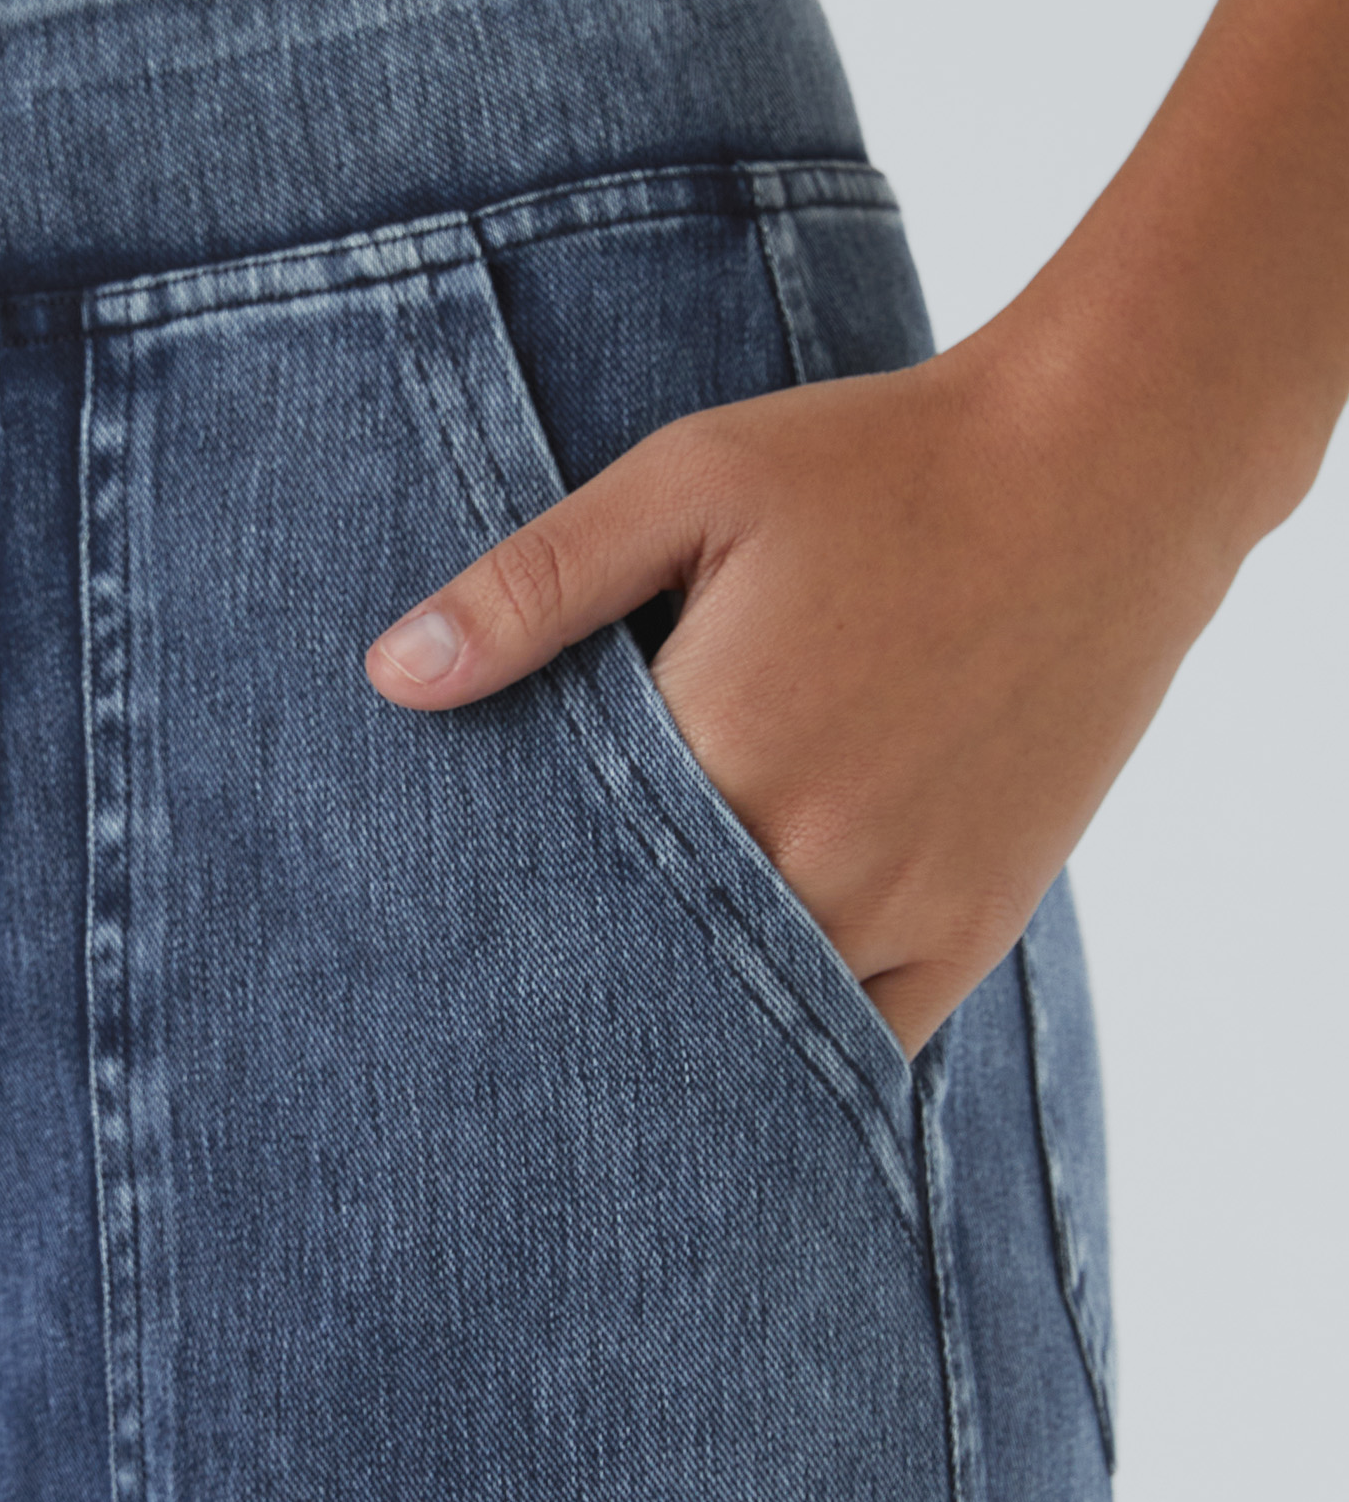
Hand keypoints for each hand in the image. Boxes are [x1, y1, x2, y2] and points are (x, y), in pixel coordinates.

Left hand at [365, 332, 1241, 1057]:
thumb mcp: (687, 481)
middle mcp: (810, 854)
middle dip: (579, 979)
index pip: (559, 884)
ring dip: (683, 1020)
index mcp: (718, 751)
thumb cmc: (884, 461)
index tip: (449, 934)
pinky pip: (869, 1036)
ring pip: (752, 1017)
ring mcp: (903, 903)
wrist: (1108, 466)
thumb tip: (393, 675)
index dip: (503, 911)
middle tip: (502, 1013)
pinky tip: (738, 1033)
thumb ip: (533, 586)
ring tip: (609, 1022)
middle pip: (646, 968)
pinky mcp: (977, 922)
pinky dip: (801, 1040)